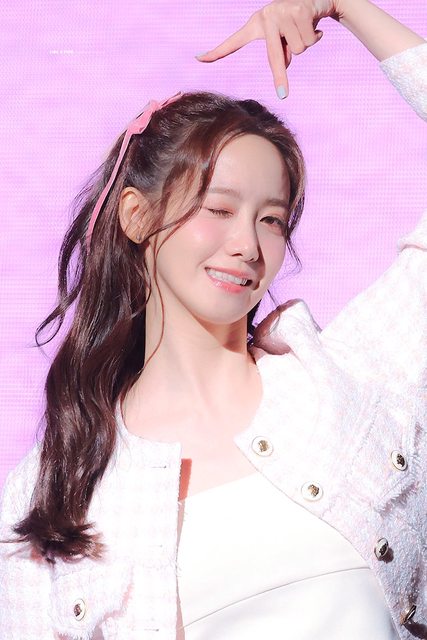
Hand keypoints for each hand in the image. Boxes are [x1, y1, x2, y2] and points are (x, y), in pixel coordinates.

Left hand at [196, 0, 345, 98]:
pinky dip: (316, 37)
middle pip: (274, 57)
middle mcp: (266, 16)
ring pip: (297, 49)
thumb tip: (284, 66)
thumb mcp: (283, 38)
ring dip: (306, 44)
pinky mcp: (300, 10)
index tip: (198, 59)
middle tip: (283, 95)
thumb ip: (280, 53)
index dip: (217, 52)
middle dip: (280, 77)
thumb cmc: (295, 22)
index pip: (233, 41)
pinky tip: (314, 24)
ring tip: (305, 30)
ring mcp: (283, 12)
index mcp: (256, 25)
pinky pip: (308, 40)